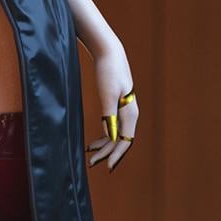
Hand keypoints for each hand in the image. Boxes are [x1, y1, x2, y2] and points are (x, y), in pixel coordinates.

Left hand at [85, 41, 138, 173]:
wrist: (109, 53)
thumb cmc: (108, 71)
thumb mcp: (107, 94)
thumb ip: (109, 115)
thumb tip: (111, 136)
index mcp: (130, 113)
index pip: (125, 141)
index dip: (116, 155)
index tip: (107, 167)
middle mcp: (130, 114)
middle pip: (121, 141)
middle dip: (107, 153)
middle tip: (91, 163)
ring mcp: (125, 110)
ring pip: (117, 136)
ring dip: (104, 147)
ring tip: (89, 154)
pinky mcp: (118, 106)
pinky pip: (113, 127)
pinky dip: (104, 136)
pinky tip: (93, 142)